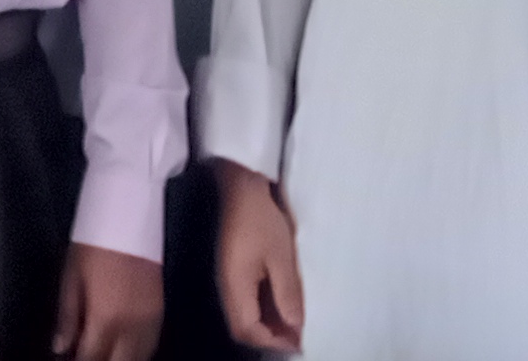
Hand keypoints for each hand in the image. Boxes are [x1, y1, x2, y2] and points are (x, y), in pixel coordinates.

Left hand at [51, 242, 162, 360]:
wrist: (129, 219)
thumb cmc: (93, 246)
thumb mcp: (71, 280)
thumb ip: (67, 319)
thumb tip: (60, 348)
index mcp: (106, 319)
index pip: (91, 358)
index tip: (69, 360)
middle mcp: (132, 327)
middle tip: (86, 355)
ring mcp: (151, 322)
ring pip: (138, 359)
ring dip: (119, 360)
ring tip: (102, 353)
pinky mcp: (161, 313)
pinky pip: (150, 346)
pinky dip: (136, 354)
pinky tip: (123, 351)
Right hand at [214, 164, 305, 354]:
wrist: (239, 184)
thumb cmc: (261, 218)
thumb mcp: (281, 256)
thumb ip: (287, 293)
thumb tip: (294, 325)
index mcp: (235, 287)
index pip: (248, 330)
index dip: (272, 342)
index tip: (298, 343)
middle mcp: (227, 286)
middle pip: (244, 325)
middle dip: (271, 336)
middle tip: (299, 335)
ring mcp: (229, 276)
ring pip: (246, 312)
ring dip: (269, 321)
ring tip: (296, 320)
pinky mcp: (234, 266)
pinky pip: (248, 297)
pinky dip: (266, 305)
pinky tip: (283, 299)